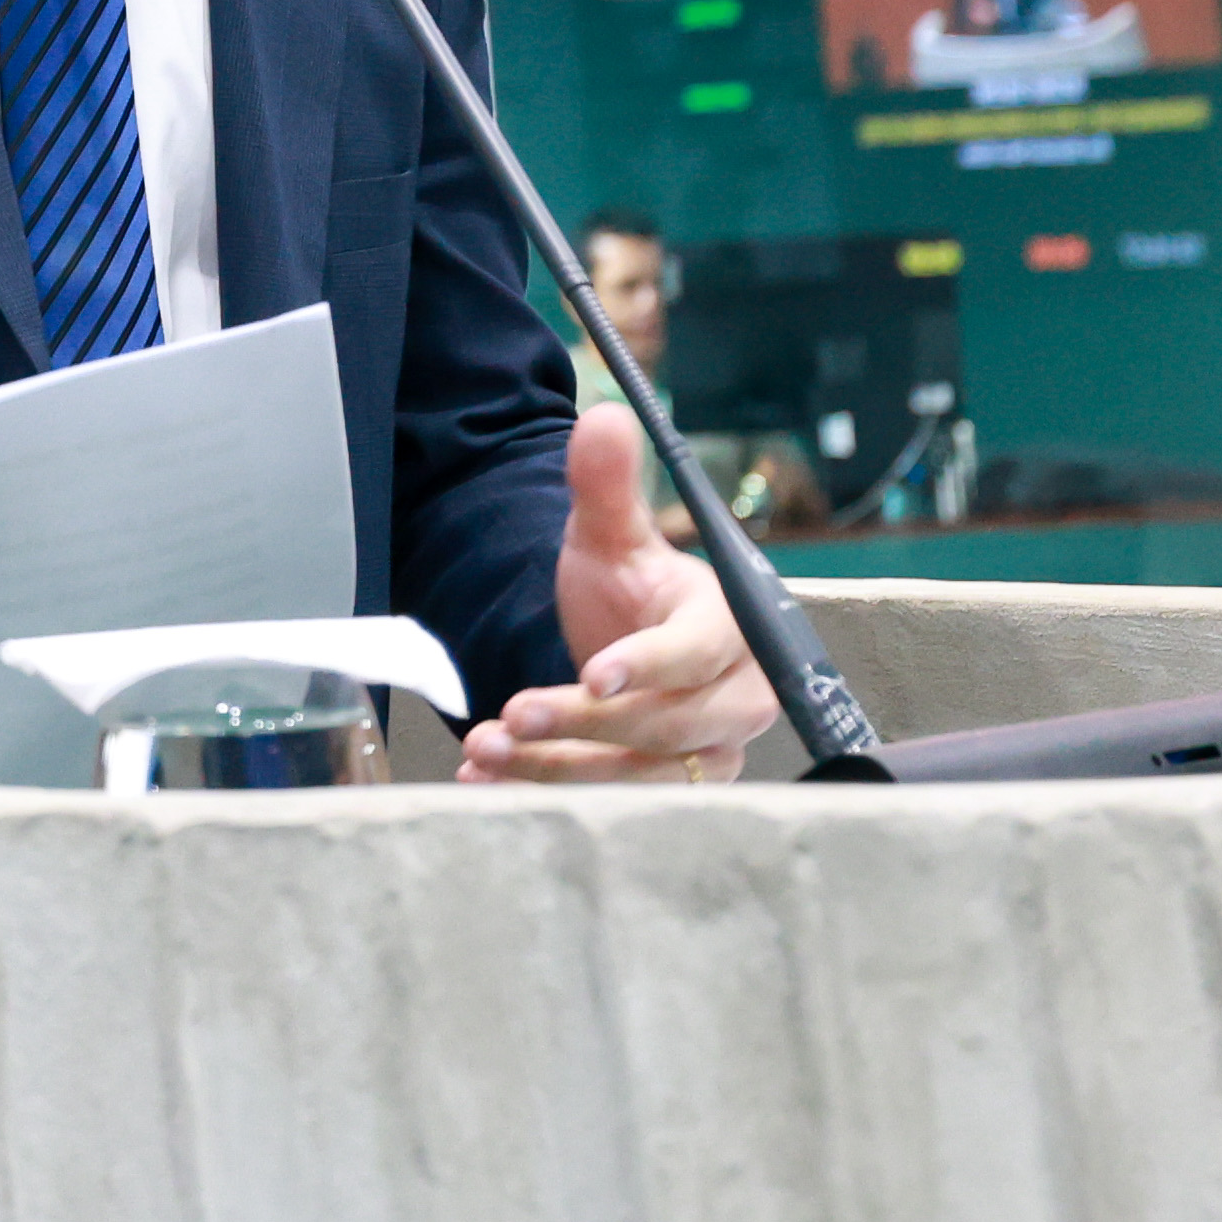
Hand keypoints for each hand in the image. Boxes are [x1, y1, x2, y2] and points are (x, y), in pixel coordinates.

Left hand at [463, 403, 775, 783]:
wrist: (625, 642)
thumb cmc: (631, 589)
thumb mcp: (609, 536)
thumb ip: (606, 484)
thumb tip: (604, 419)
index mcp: (730, 630)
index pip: (697, 654)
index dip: (649, 666)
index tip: (593, 674)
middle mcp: (735, 699)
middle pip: (670, 726)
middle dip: (587, 726)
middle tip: (514, 713)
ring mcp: (710, 753)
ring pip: (640, 775)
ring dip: (558, 768)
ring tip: (486, 747)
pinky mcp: (674, 791)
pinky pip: (616, 803)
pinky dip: (548, 792)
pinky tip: (488, 780)